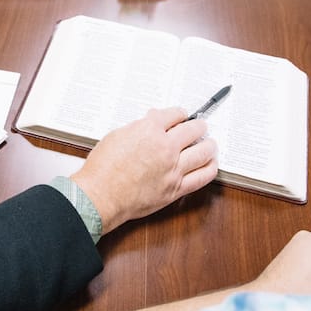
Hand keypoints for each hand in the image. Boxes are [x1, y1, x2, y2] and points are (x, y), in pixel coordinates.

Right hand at [70, 108, 217, 234]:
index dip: (179, 114)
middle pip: (194, 129)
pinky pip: (203, 176)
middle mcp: (165, 147)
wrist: (100, 196)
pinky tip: (210, 163)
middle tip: (199, 126)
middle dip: (198, 125)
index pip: (175, 114)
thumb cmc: (103, 168)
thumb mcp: (117, 136)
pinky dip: (210, 167)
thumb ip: (138, 127)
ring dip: (209, 144)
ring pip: (204, 151)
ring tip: (209, 144)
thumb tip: (151, 122)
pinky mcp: (176, 188)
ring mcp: (173, 169)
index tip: (181, 116)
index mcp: (149, 130)